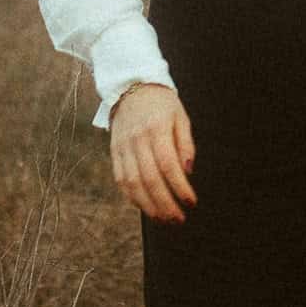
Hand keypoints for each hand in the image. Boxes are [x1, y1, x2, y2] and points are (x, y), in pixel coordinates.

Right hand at [110, 84, 196, 223]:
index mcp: (156, 129)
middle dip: (165, 204)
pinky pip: (121, 180)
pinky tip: (145, 207)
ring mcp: (123, 147)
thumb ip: (185, 143)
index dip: (180, 187)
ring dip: (148, 206)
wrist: (131, 86)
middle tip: (179, 219)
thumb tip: (188, 170)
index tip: (191, 202)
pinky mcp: (114, 152)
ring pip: (133, 184)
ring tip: (163, 219)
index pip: (169, 165)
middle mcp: (137, 140)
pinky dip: (132, 197)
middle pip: (150, 179)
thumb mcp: (181, 116)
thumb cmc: (161, 102)